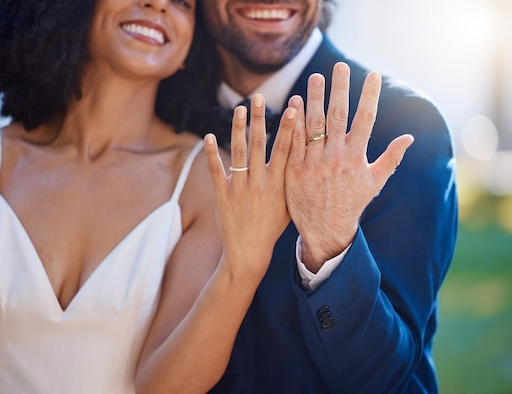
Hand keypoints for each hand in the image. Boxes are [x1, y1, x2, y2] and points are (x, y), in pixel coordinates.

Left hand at [204, 94, 296, 278]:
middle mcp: (260, 183)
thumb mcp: (289, 204)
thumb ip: (292, 181)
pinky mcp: (222, 195)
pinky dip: (212, 153)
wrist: (249, 252)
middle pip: (260, 145)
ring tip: (239, 109)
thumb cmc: (273, 228)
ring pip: (239, 153)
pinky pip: (216, 171)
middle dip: (260, 119)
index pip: (285, 150)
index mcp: (279, 185)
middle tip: (259, 97)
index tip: (293, 107)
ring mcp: (240, 189)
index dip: (289, 127)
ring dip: (238, 128)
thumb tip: (302, 158)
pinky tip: (210, 135)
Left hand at [286, 63, 413, 271]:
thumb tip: (410, 138)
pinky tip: (294, 103)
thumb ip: (390, 158)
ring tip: (315, 77)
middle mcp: (335, 157)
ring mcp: (313, 163)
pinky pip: (293, 141)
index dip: (369, 95)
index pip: (365, 119)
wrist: (325, 230)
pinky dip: (294, 122)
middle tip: (339, 66)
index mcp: (356, 157)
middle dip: (340, 89)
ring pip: (313, 124)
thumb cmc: (352, 204)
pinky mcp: (294, 170)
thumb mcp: (374, 182)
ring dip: (314, 98)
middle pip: (338, 116)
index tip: (372, 75)